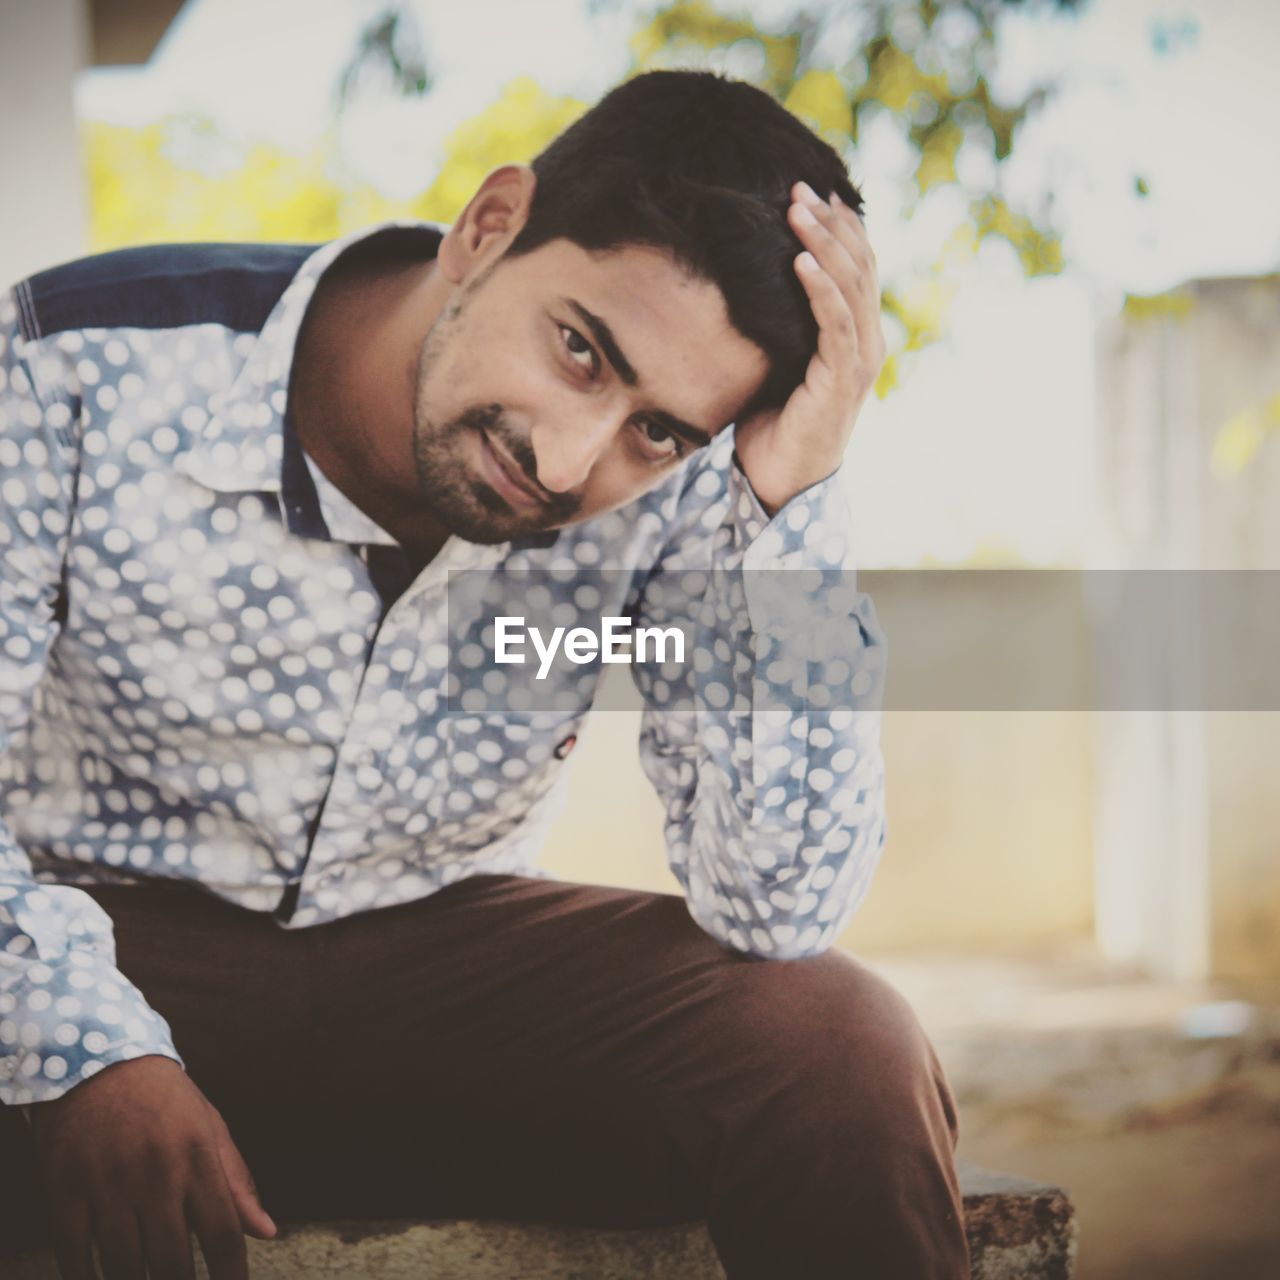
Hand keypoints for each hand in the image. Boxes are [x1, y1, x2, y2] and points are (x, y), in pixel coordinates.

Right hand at [29, 1055, 275, 1278]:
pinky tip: (101, 1277)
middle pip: (172, 1261)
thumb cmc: (165, 1100)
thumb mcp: (210, 1128)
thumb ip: (237, 1183)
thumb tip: (266, 1232)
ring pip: (124, 1265)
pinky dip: (87, 1276)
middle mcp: (156, 1172)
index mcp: (198, 1156)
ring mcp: (107, 1182)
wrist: (97, 1059)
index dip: (231, 1274)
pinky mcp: (65, 1187)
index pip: (223, 1232)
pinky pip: (74, 1254)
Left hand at [734, 180, 886, 515]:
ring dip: (823, 243)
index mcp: (857, 334)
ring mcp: (859, 360)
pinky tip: (800, 260)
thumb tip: (744, 276)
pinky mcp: (842, 380)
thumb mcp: (777, 359)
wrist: (779, 479)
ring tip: (797, 208)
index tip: (809, 190)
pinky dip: (820, 289)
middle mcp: (867, 341)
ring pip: (850, 286)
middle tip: (798, 186)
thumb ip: (779, 321)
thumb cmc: (772, 421)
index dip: (838, 225)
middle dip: (829, 222)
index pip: (857, 265)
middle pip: (858, 265)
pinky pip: (836, 324)